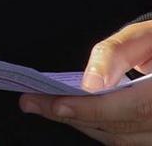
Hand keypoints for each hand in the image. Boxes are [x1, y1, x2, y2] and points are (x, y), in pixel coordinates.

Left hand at [20, 20, 151, 140]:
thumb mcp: (144, 36)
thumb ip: (116, 55)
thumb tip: (89, 82)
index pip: (136, 109)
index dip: (95, 109)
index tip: (57, 104)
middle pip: (123, 128)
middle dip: (75, 116)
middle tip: (31, 102)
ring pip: (123, 139)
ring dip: (83, 123)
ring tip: (44, 106)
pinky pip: (128, 138)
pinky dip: (99, 126)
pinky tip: (73, 112)